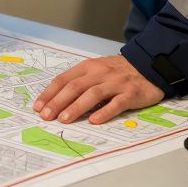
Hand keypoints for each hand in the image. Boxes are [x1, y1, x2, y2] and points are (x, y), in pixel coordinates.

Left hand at [33, 55, 164, 124]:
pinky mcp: (130, 94)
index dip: (50, 93)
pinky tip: (94, 121)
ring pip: (92, 94)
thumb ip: (80, 81)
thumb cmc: (117, 71)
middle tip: (46, 116)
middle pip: (75, 87)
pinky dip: (105, 112)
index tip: (38, 107)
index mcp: (88, 67)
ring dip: (76, 107)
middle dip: (58, 102)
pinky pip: (116, 103)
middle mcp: (100, 73)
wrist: (148, 65)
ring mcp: (115, 83)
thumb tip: (56, 100)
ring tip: (64, 119)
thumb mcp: (96, 70)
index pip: (64, 79)